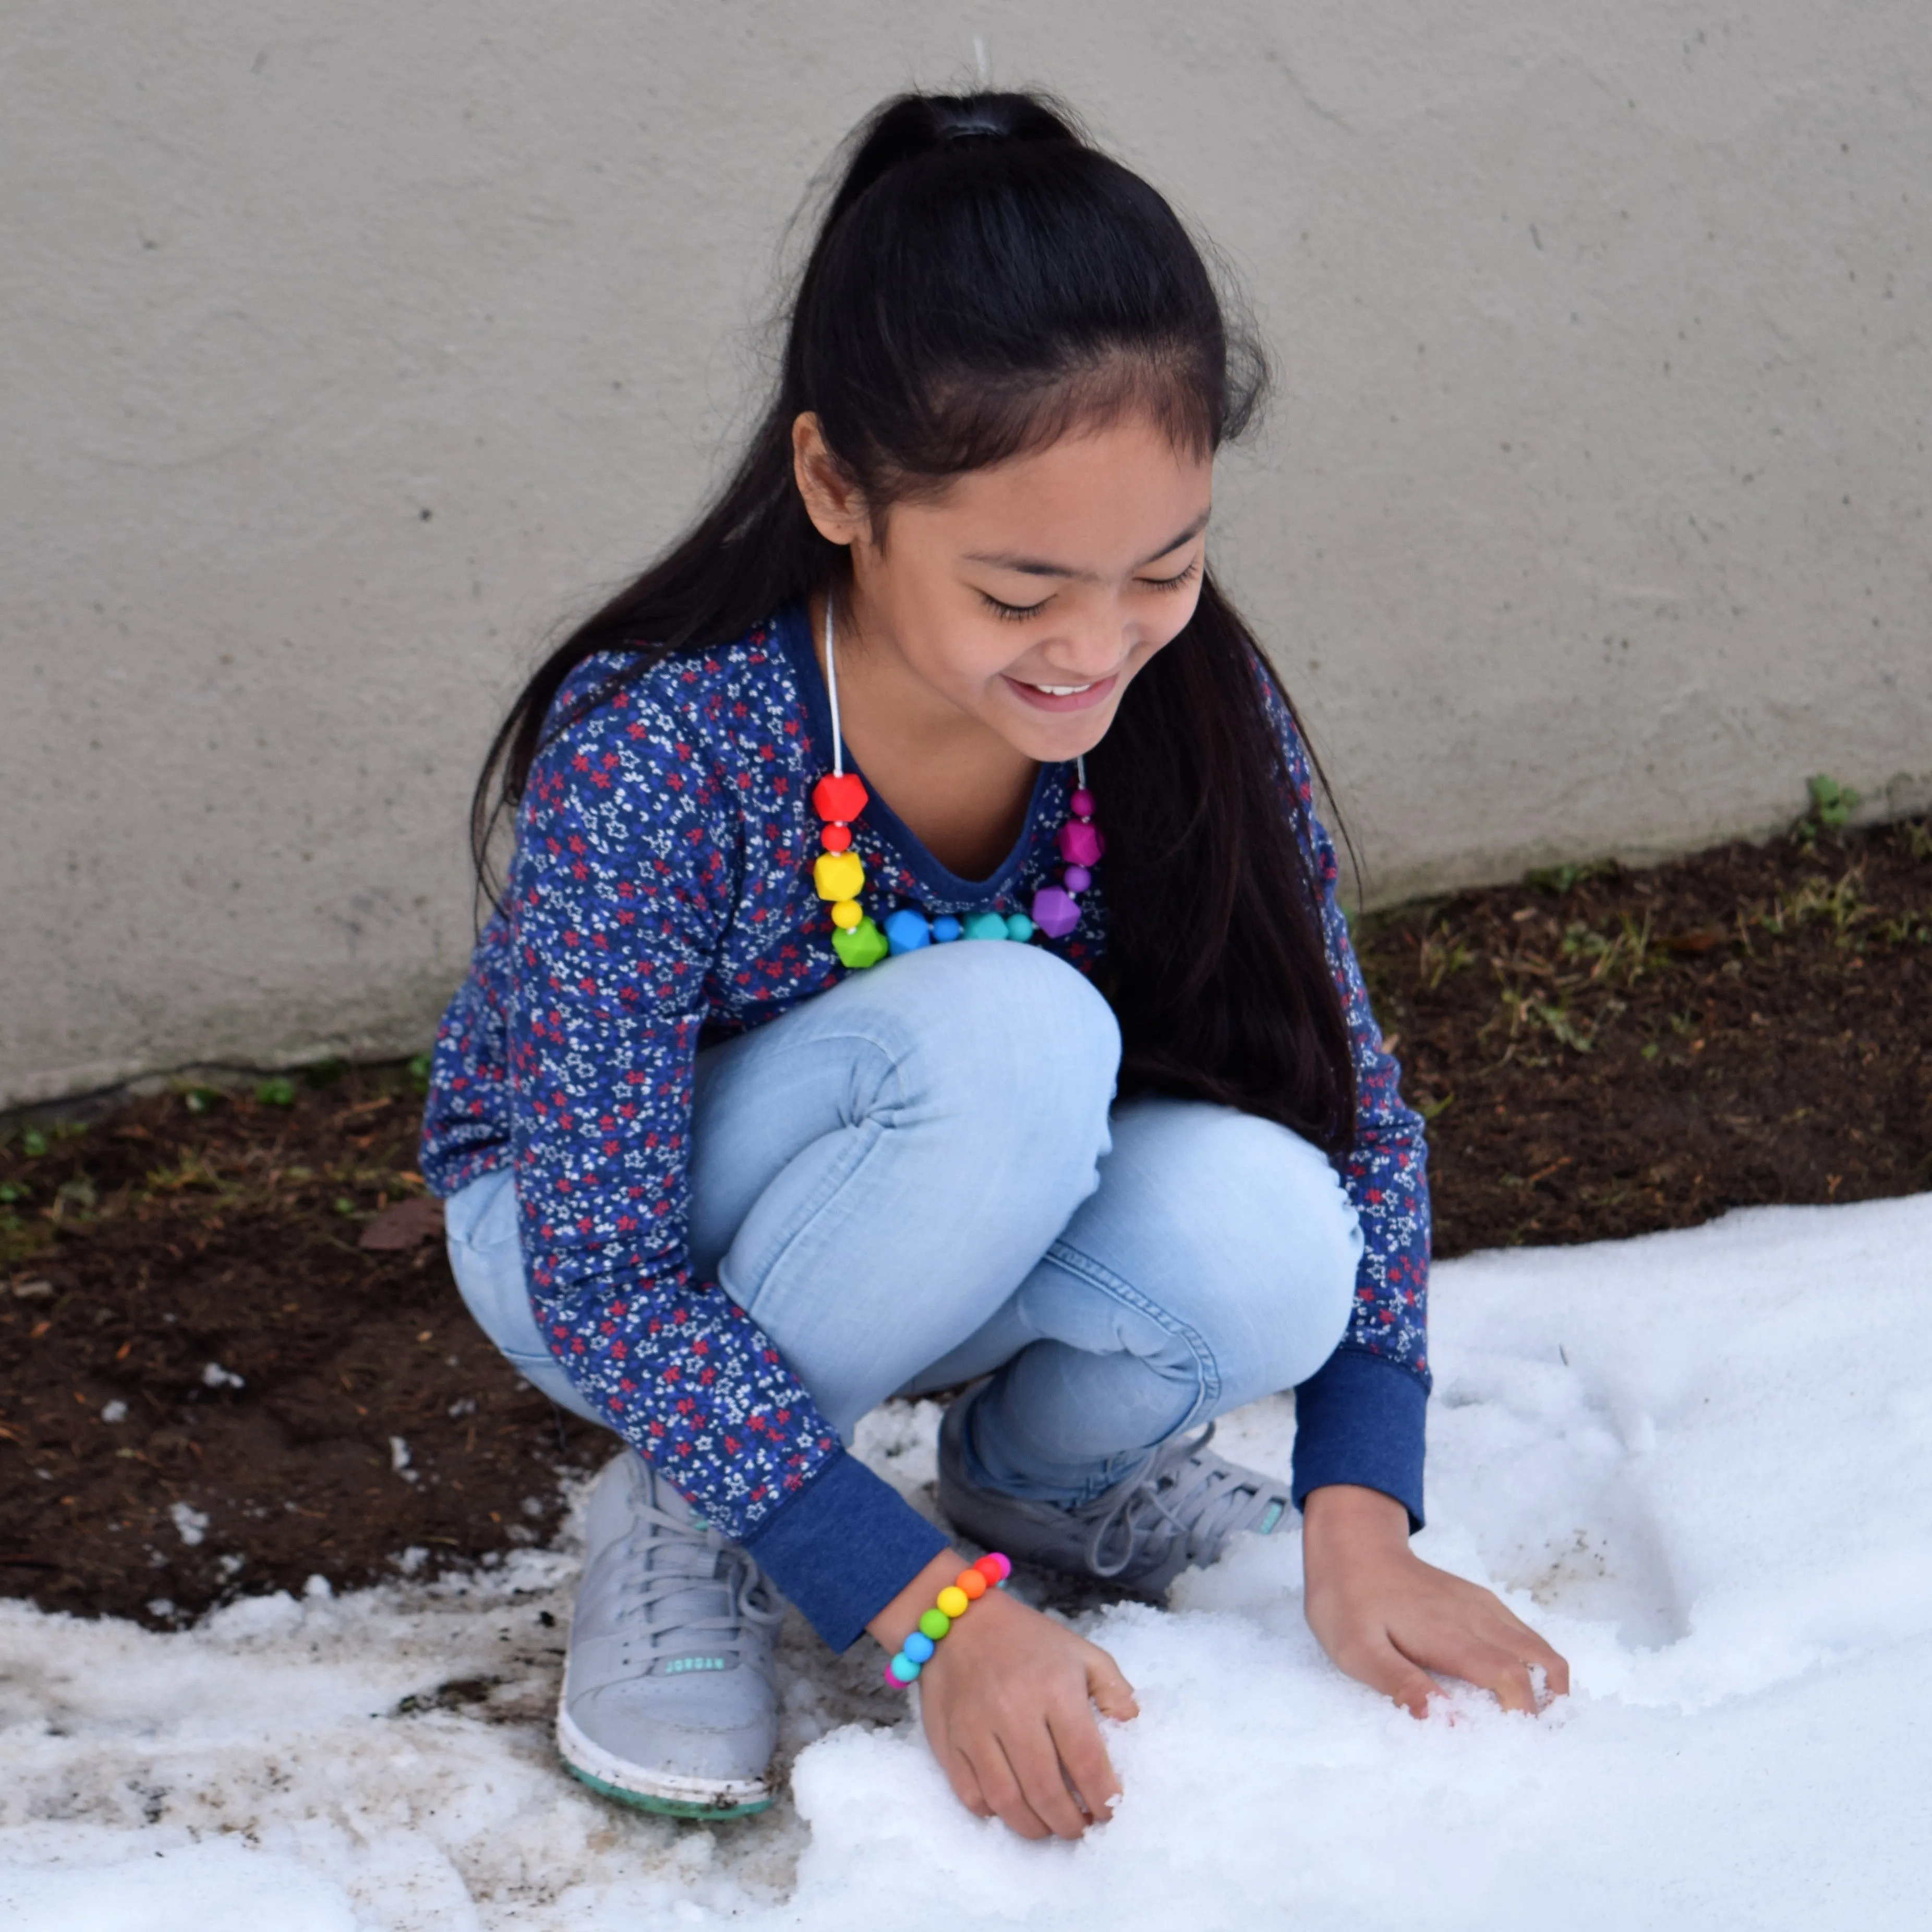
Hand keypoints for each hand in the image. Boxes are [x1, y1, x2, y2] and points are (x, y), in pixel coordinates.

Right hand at [868, 1549, 1138, 1839]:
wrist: (960, 1622)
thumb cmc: (1029, 1641)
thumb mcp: (1082, 1653)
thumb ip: (1114, 1690)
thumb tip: (1132, 1728)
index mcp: (1054, 1688)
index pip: (1085, 1760)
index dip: (1102, 1797)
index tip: (1111, 1810)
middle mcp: (1013, 1710)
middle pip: (1046, 1791)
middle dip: (1070, 1823)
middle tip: (1081, 1827)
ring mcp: (975, 1728)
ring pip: (1007, 1801)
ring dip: (1035, 1827)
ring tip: (1050, 1825)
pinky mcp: (948, 1740)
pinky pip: (971, 1795)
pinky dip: (994, 1812)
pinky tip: (1011, 1806)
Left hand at [1301, 1484, 1570, 1715]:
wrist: (1350, 1546)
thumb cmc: (1348, 1603)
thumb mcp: (1358, 1651)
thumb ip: (1403, 1686)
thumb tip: (1451, 1723)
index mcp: (1452, 1634)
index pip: (1512, 1678)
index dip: (1523, 1715)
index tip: (1513, 1745)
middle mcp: (1477, 1616)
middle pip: (1542, 1662)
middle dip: (1550, 1705)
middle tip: (1534, 1742)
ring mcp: (1481, 1604)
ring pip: (1538, 1646)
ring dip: (1547, 1684)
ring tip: (1529, 1723)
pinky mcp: (1478, 1600)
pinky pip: (1521, 1633)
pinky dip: (1533, 1664)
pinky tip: (1512, 1687)